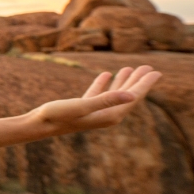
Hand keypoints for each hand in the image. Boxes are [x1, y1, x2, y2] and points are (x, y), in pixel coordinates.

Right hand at [29, 65, 161, 135]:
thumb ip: (107, 100)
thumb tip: (131, 95)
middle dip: (137, 81)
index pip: (132, 97)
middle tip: (148, 67)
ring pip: (113, 95)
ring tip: (130, 68)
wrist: (37, 125)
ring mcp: (94, 113)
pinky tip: (105, 75)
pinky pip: (98, 95)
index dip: (144, 84)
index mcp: (109, 116)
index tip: (156, 72)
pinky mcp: (82, 109)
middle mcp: (105, 116)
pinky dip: (103, 84)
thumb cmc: (58, 115)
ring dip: (122, 82)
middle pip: (126, 96)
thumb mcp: (82, 105)